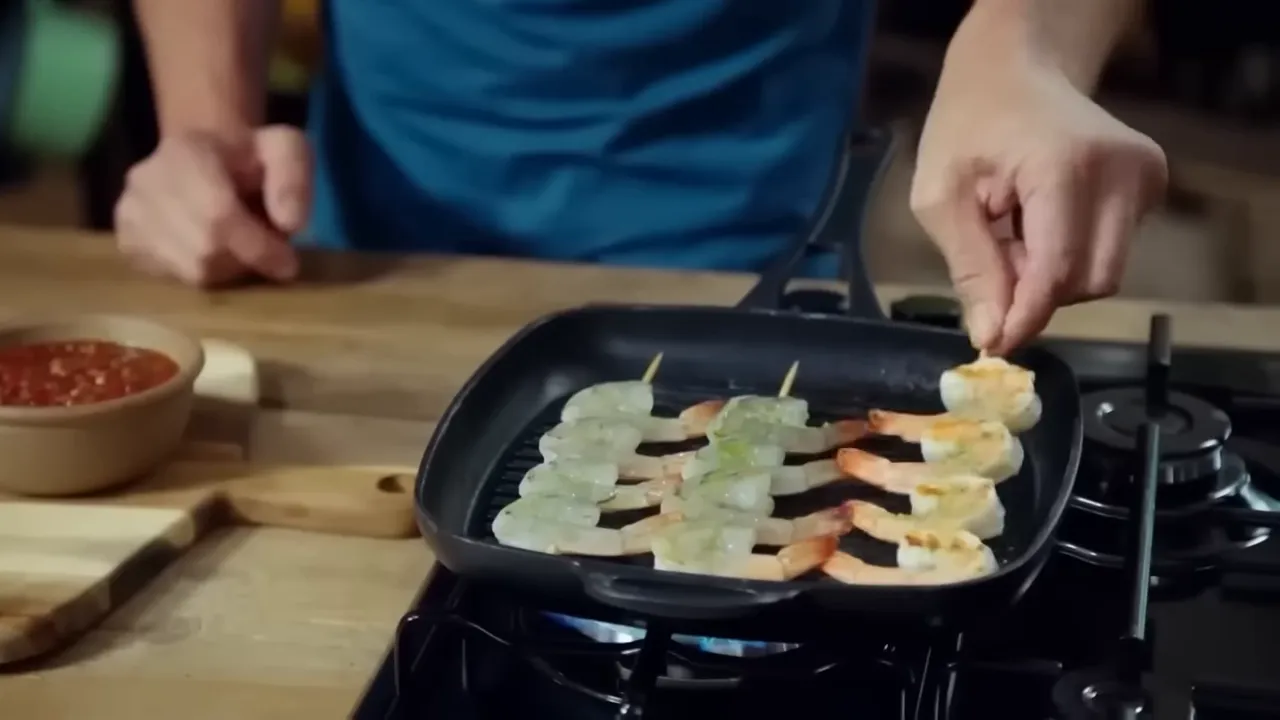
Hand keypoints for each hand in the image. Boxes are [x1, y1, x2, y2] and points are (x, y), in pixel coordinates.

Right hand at [114, 125, 311, 286]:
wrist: (205, 157)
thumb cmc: (250, 159)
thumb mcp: (286, 150)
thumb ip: (293, 179)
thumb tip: (290, 223)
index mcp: (185, 151)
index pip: (218, 214)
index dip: (257, 247)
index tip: (288, 263)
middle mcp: (144, 181)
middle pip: (204, 249)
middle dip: (246, 259)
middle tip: (268, 254)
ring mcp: (128, 213)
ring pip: (190, 270)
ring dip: (228, 269)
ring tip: (239, 246)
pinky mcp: (126, 242)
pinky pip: (174, 278)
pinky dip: (204, 273)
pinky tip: (212, 250)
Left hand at [910, 56, 1166, 354]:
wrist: (1013, 72)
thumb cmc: (966, 129)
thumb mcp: (940, 199)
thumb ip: (971, 269)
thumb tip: (993, 338)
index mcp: (1066, 168)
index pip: (1058, 270)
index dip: (1026, 316)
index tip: (994, 347)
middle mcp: (1122, 172)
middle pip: (1091, 281)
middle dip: (1039, 293)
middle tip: (992, 268)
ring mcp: (1145, 177)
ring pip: (1104, 273)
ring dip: (1053, 275)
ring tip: (1013, 234)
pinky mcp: (1151, 187)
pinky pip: (1111, 251)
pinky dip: (1071, 254)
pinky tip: (1040, 222)